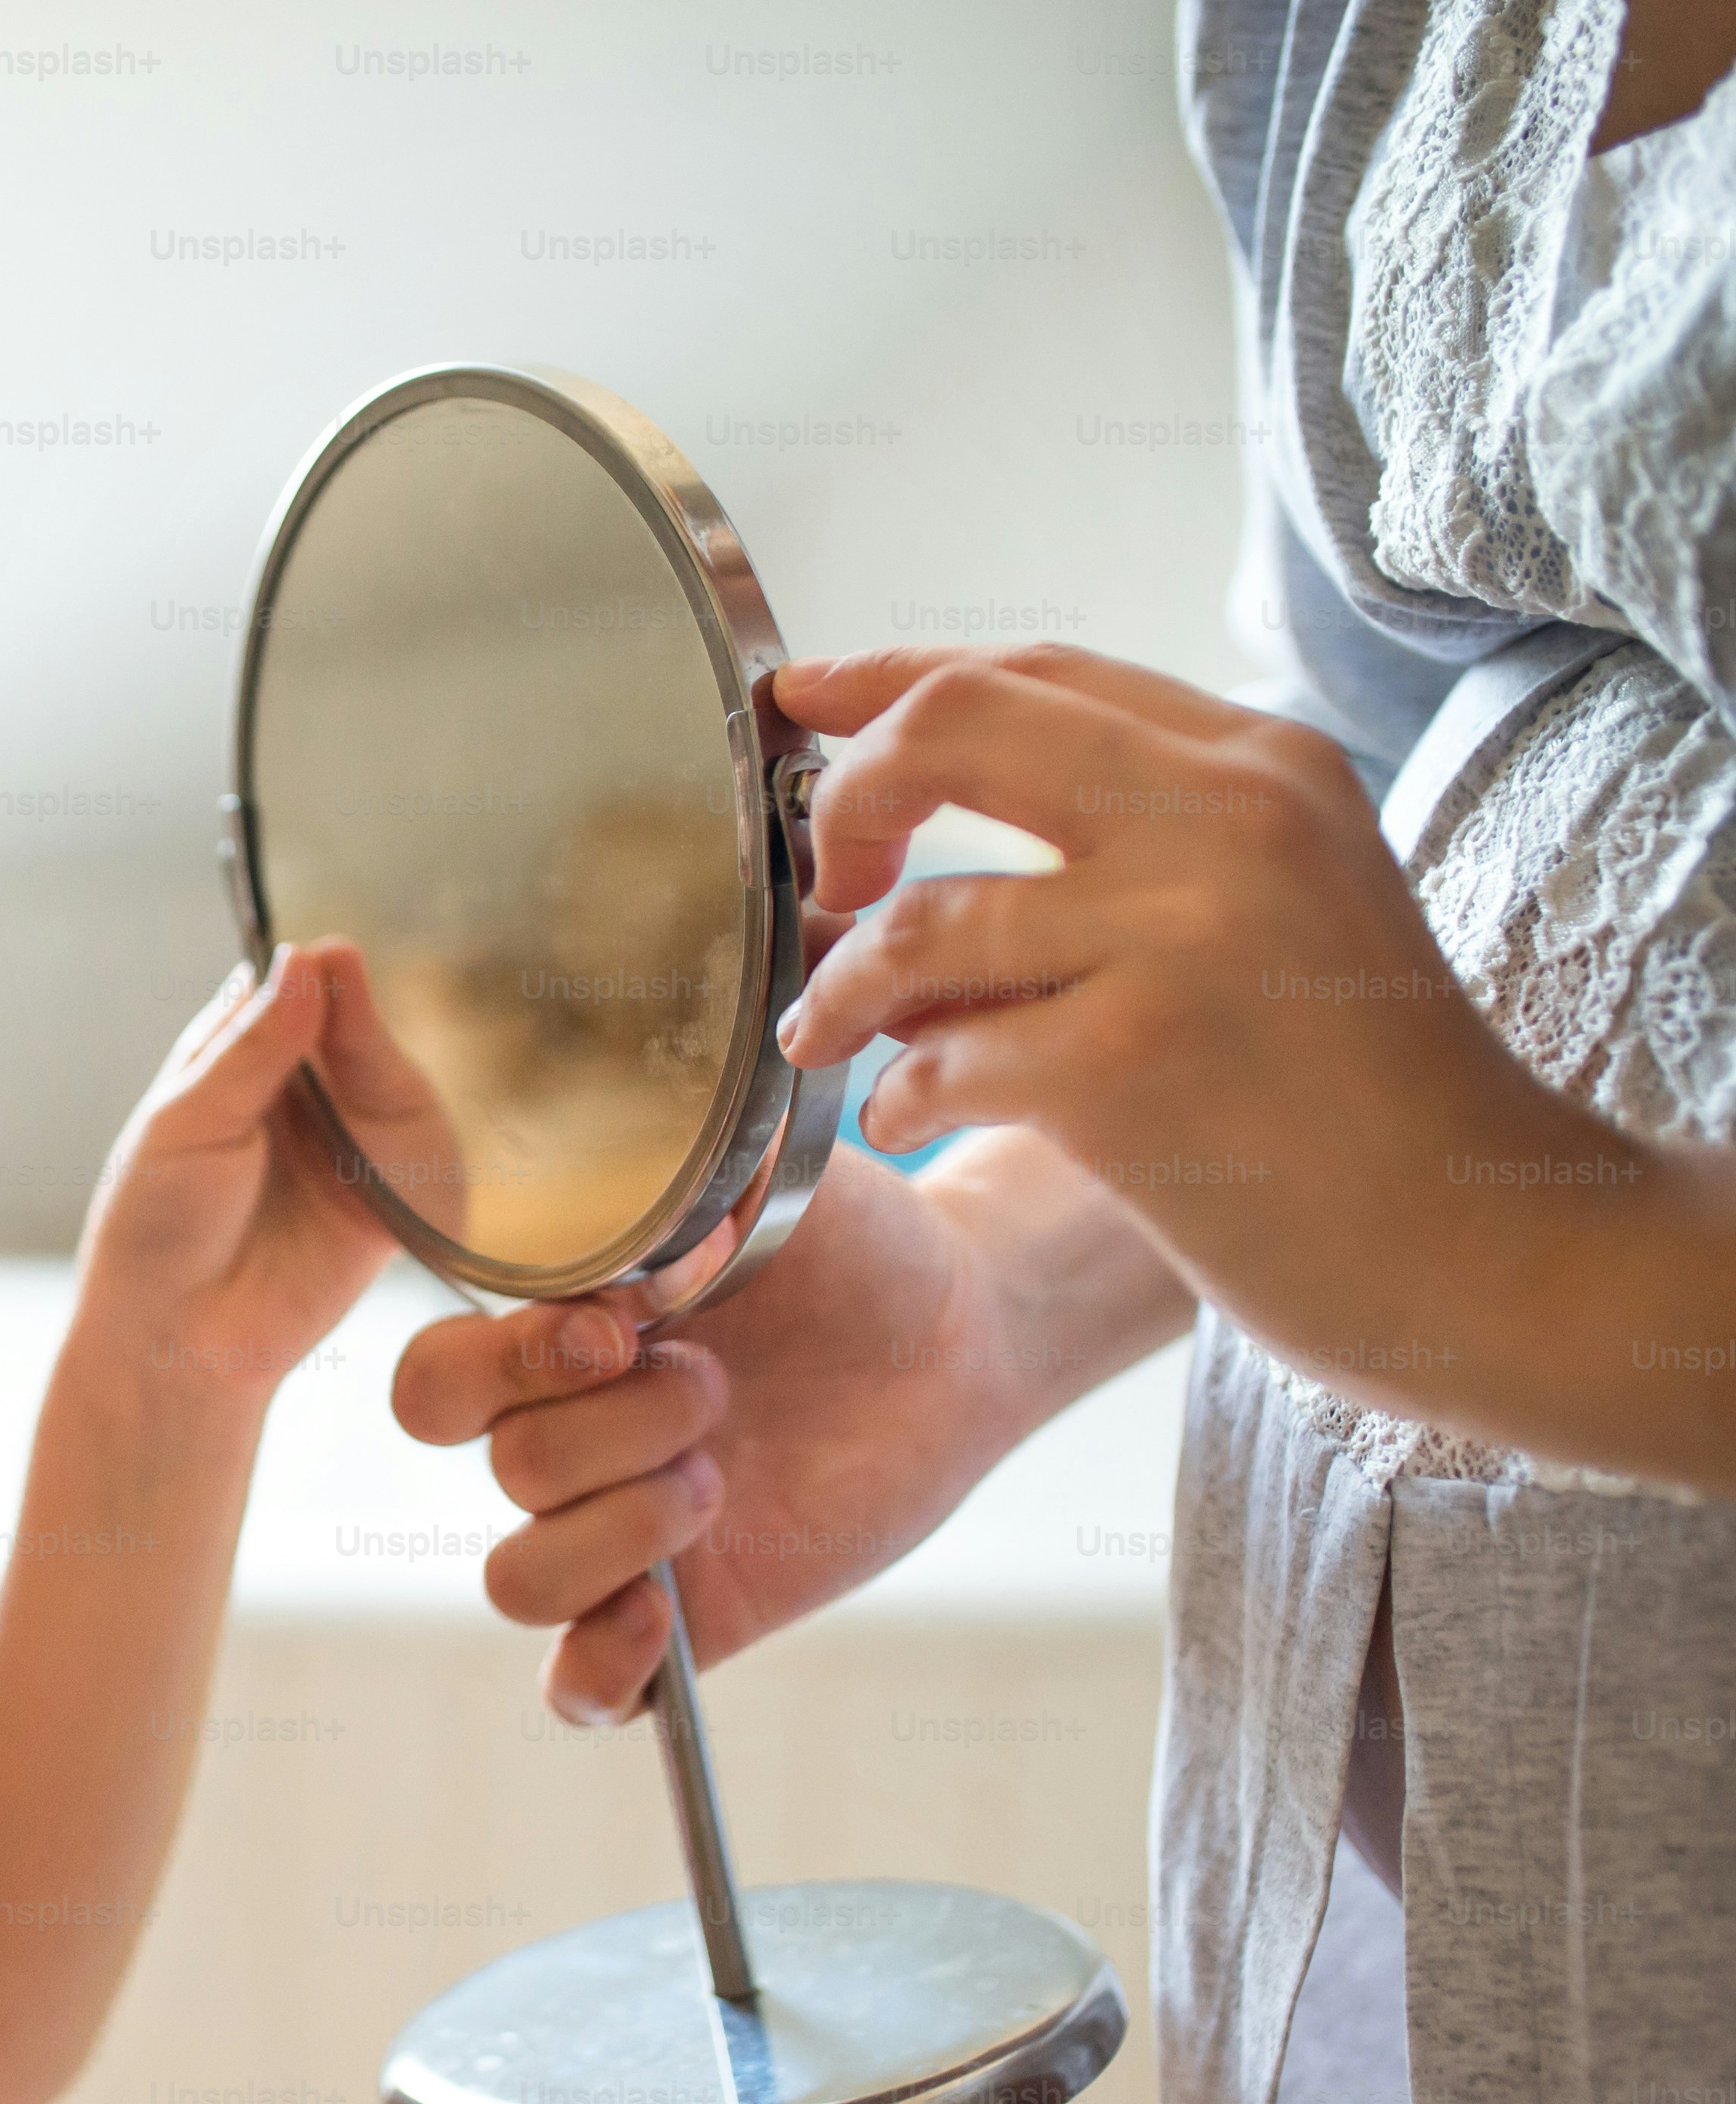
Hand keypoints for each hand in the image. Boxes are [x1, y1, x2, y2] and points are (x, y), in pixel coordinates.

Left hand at [68, 936, 422, 1401]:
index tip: (324, 958)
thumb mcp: (189, 1121)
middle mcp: (297, 1093)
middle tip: (349, 990)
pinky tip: (398, 1130)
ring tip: (362, 1060)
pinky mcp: (387, 1201)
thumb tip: (304, 960)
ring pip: (388, 1080)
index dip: (308, 973)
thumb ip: (252, 1047)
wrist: (175, 1340)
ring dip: (383, 1065)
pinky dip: (420, 1137)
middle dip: (353, 1015)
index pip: (285, 990)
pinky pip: (423, 1154)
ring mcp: (345, 1144)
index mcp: (234, 1058)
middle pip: (347, 1027)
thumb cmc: (155, 1226)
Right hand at [391, 1144, 1058, 1723]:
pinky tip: (659, 1619)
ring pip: (520, 1581)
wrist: (958, 1325)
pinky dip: (597, 1668)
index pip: (435, 1385)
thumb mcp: (755, 1187)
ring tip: (716, 1481)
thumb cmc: (846, 1244)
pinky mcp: (688, 1616)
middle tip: (715, 1385)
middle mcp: (565, 1442)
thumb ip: (667, 1193)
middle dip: (612, 1429)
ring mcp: (617, 1535)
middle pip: (504, 1470)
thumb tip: (607, 1230)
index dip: (505, 1367)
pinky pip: (578, 1688)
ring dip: (617, 1531)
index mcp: (547, 1345)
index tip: (619, 1331)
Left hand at [767, 641, 1624, 1403]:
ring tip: (830, 1037)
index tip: (805, 705)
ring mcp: (1178, 935)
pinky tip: (903, 1118)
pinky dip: (895, 1094)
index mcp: (1261, 763)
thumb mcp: (1282, 906)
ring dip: (843, 989)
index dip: (889, 681)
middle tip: (827, 880)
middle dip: (847, 797)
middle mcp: (1223, 819)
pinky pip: (938, 1053)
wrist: (1484, 1245)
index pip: (1033, 672)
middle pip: (950, 726)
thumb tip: (904, 846)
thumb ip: (1133, 845)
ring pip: (918, 920)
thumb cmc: (1366, 1096)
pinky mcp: (1128, 1062)